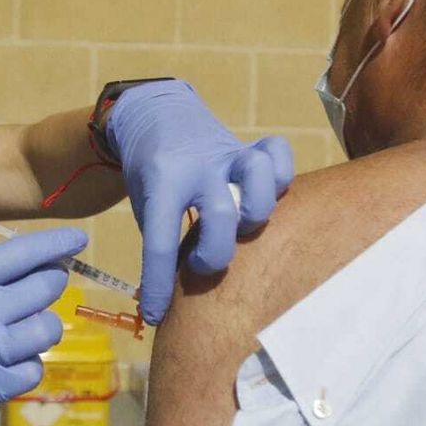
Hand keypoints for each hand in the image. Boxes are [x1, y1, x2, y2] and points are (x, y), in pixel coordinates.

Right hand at [0, 228, 86, 425]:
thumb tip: (51, 264)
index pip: (21, 254)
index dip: (55, 245)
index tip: (78, 240)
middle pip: (45, 289)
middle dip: (51, 285)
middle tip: (40, 289)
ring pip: (48, 329)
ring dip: (41, 327)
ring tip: (18, 330)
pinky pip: (35, 368)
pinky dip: (27, 363)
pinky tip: (6, 360)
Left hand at [104, 80, 293, 324]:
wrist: (155, 111)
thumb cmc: (150, 171)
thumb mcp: (144, 202)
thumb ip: (161, 238)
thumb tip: (168, 301)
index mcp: (161, 182)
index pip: (159, 241)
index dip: (158, 285)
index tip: (157, 315)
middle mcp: (198, 168)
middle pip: (221, 216)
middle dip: (215, 253)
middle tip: (200, 260)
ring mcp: (227, 154)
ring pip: (258, 176)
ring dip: (257, 209)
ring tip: (244, 224)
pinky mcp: (248, 146)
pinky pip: (278, 152)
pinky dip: (281, 173)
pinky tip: (271, 191)